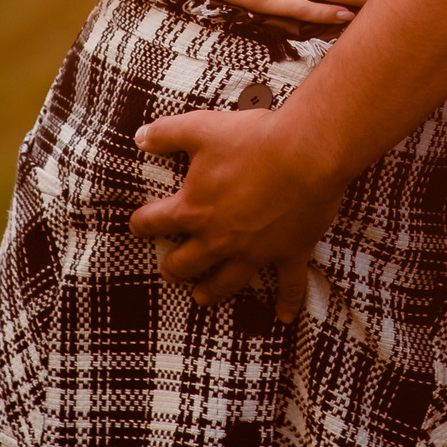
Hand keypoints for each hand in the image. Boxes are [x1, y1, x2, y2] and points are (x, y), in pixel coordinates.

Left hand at [130, 106, 344, 321]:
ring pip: (226, 282)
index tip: (139, 225)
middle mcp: (219, 239)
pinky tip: (285, 318)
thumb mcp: (201, 128)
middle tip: (171, 269)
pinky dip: (288, 303)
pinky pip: (288, 286)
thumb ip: (167, 133)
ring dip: (211, 291)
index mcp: (194, 210)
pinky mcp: (288, 253)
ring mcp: (254, 251)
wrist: (307, 153)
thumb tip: (139, 137)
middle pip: (186, 263)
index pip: (154, 222)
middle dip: (174, 266)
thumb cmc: (254, 139)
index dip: (142, 223)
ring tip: (201, 297)